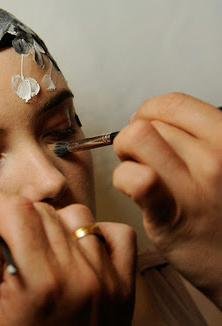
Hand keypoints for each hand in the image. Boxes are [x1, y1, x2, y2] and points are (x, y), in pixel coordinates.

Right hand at [0, 193, 135, 325]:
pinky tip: (73, 248)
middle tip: (0, 237)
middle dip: (13, 215)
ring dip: (49, 223)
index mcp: (39, 282)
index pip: (16, 210)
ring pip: (76, 215)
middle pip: (42, 211)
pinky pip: (117, 234)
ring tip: (35, 247)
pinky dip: (93, 232)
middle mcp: (78, 275)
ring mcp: (106, 279)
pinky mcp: (123, 286)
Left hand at [113, 93, 221, 306]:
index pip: (173, 103)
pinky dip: (122, 178)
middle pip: (146, 123)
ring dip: (125, 154)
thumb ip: (195, 138)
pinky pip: (133, 177)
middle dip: (134, 138)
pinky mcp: (170, 213)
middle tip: (143, 160)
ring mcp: (193, 185)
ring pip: (134, 139)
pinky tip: (133, 191)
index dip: (149, 112)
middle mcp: (215, 158)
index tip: (146, 126)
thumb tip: (149, 119)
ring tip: (137, 171)